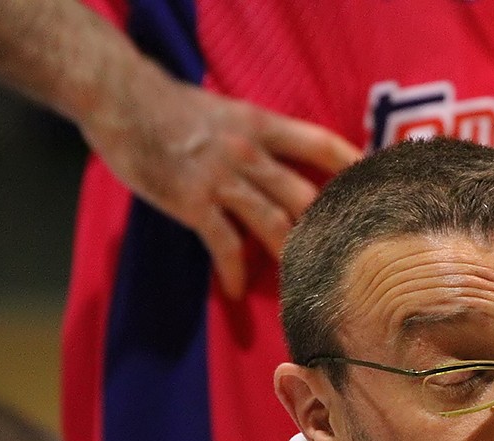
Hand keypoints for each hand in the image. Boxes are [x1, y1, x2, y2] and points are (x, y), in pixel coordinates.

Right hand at [79, 67, 360, 298]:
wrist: (119, 95)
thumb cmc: (171, 104)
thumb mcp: (229, 110)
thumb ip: (259, 137)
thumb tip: (285, 164)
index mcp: (262, 124)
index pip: (320, 143)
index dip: (351, 166)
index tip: (374, 190)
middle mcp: (250, 151)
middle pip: (305, 195)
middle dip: (325, 230)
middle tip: (342, 261)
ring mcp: (223, 177)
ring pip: (275, 223)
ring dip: (291, 257)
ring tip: (301, 286)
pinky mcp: (193, 201)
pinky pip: (225, 244)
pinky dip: (234, 272)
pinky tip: (235, 292)